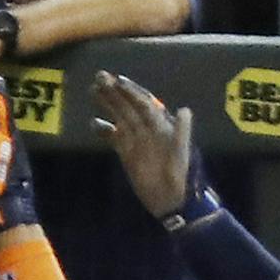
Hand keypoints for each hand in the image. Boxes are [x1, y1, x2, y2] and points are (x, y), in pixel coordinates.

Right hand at [91, 70, 198, 220]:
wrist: (173, 201)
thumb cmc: (182, 178)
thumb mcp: (183, 155)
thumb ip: (183, 133)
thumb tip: (185, 110)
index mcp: (162, 126)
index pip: (145, 104)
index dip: (132, 92)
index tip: (118, 81)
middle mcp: (148, 129)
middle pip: (130, 106)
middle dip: (115, 92)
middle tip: (99, 77)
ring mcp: (137, 141)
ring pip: (121, 117)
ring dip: (108, 103)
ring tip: (93, 89)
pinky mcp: (127, 154)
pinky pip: (114, 138)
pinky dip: (104, 130)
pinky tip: (94, 123)